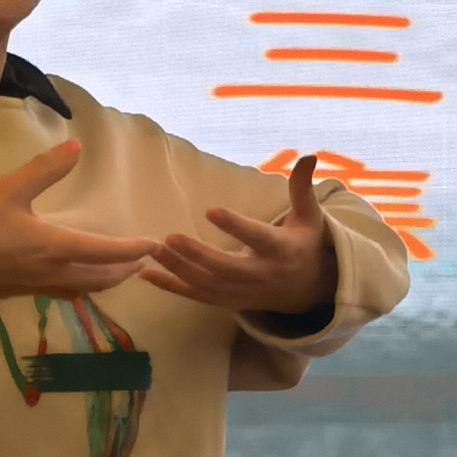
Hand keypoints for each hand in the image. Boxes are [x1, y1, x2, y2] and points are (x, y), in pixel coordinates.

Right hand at [0, 142, 154, 299]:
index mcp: (55, 247)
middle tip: (142, 262)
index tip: (153, 245)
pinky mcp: (23, 292)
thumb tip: (77, 148)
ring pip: (83, 288)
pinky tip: (76, 280)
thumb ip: (45, 169)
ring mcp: (38, 286)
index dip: (132, 249)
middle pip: (101, 277)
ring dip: (105, 281)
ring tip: (117, 272)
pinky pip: (64, 292)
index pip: (105, 252)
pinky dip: (82, 286)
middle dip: (125, 270)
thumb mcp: (11, 189)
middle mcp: (53, 272)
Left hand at [143, 154, 337, 316]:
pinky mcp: (228, 302)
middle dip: (198, 255)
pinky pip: (197, 296)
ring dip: (179, 269)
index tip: (212, 211)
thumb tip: (309, 155)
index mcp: (282, 251)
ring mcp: (243, 292)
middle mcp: (261, 275)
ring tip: (155, 249)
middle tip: (171, 237)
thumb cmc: (304, 245)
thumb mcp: (309, 217)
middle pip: (226, 268)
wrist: (307, 291)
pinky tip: (146, 274)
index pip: (258, 237)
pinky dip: (171, 287)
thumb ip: (302, 188)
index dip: (236, 226)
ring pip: (207, 284)